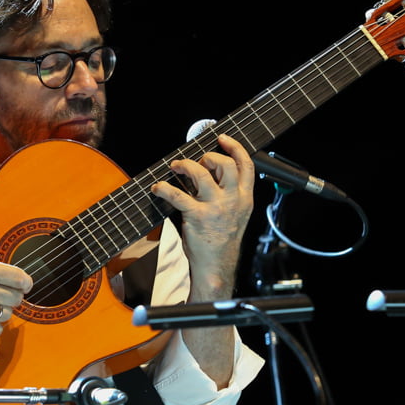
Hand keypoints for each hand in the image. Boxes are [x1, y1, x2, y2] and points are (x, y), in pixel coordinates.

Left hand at [150, 134, 254, 298]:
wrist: (216, 265)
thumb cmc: (222, 240)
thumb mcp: (236, 214)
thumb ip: (229, 194)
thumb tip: (208, 173)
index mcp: (245, 198)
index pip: (246, 165)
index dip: (234, 147)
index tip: (222, 138)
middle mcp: (233, 200)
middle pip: (225, 164)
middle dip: (208, 156)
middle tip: (196, 162)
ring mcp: (216, 208)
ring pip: (201, 174)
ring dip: (185, 166)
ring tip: (176, 167)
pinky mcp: (197, 216)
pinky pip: (177, 195)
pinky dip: (164, 188)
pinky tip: (158, 188)